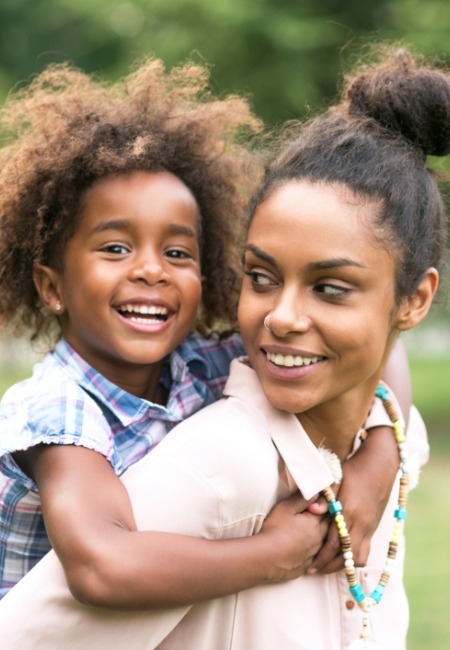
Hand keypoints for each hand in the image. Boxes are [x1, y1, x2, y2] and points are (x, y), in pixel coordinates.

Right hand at [259, 492, 328, 581]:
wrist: (266, 558)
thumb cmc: (274, 529)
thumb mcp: (286, 508)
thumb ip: (302, 499)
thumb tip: (316, 492)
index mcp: (315, 523)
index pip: (326, 511)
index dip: (322, 505)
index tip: (317, 503)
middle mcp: (318, 539)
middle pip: (326, 527)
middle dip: (323, 520)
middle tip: (315, 515)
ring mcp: (313, 554)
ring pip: (322, 543)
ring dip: (318, 537)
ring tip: (307, 533)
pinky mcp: (305, 566)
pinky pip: (313, 557)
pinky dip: (310, 552)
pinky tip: (303, 550)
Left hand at [308, 425, 398, 574]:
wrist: (380, 464)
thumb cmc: (354, 470)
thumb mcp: (336, 479)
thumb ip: (324, 496)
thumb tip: (313, 510)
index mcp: (349, 512)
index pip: (333, 543)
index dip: (321, 557)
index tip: (309, 566)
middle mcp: (361, 523)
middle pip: (345, 556)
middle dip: (329, 566)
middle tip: (314, 570)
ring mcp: (370, 526)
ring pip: (359, 557)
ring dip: (344, 565)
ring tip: (328, 565)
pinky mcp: (374, 527)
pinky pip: (366, 550)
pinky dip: (355, 557)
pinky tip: (344, 555)